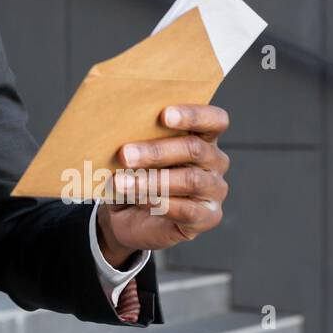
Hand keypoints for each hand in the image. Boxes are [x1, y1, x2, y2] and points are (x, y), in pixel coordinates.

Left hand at [95, 104, 230, 262]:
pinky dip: (158, 203)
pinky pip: (186, 210)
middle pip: (195, 149)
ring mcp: (214, 190)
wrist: (127, 214)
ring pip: (190, 180)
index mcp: (202, 136)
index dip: (193, 115)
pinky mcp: (208, 217)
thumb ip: (137, 137)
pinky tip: (137, 199)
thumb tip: (119, 125)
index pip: (214, 119)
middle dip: (156, 151)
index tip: (164, 115)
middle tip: (125, 154)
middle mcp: (214, 161)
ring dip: (151, 180)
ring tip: (121, 182)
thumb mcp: (135, 152)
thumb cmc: (135, 173)